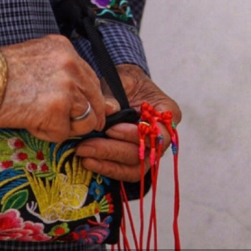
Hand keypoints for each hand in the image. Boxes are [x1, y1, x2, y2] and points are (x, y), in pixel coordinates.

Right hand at [0, 34, 117, 141]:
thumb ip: (64, 74)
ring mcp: (66, 87)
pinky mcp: (57, 110)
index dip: (84, 99)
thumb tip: (102, 103)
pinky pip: (64, 134)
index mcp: (65, 48)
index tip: (76, 108)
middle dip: (83, 116)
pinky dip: (47, 133)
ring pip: (85, 120)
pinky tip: (29, 121)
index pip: (91, 80)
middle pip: (95, 100)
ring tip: (38, 117)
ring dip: (64, 125)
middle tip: (61, 121)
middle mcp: (71, 64)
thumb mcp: (35, 59)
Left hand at [75, 65, 181, 183]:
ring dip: (108, 164)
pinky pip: (125, 170)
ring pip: (134, 167)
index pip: (157, 133)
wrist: (125, 86)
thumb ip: (115, 96)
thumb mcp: (122, 80)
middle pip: (142, 153)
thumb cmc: (127, 81)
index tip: (110, 129)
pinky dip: (107, 168)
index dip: (134, 135)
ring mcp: (150, 151)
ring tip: (84, 155)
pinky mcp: (135, 159)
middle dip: (112, 150)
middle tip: (86, 145)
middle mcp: (162, 137)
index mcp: (167, 114)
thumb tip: (108, 110)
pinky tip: (88, 161)